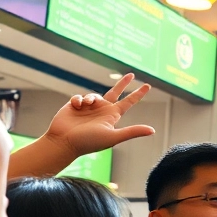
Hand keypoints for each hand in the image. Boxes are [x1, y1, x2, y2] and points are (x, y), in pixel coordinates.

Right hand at [40, 74, 154, 156]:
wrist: (63, 142)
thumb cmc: (88, 142)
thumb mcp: (112, 136)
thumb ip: (132, 132)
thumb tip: (152, 130)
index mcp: (112, 116)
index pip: (128, 102)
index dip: (137, 94)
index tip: (147, 86)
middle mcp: (102, 111)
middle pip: (115, 93)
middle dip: (123, 84)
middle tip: (131, 74)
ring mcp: (88, 108)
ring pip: (94, 95)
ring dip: (91, 97)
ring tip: (86, 105)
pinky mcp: (74, 106)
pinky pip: (79, 97)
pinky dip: (78, 100)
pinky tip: (76, 107)